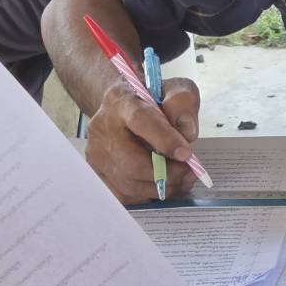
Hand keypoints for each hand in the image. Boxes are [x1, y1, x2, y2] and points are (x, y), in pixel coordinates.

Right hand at [86, 75, 200, 204]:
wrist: (124, 107)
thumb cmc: (153, 98)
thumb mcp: (176, 90)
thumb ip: (184, 104)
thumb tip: (187, 135)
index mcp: (122, 99)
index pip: (140, 120)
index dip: (164, 140)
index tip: (187, 154)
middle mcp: (103, 127)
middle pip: (131, 161)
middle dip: (166, 172)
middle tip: (189, 172)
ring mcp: (96, 152)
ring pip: (128, 183)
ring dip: (161, 187)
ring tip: (183, 180)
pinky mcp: (98, 172)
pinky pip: (124, 194)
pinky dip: (148, 195)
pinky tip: (165, 186)